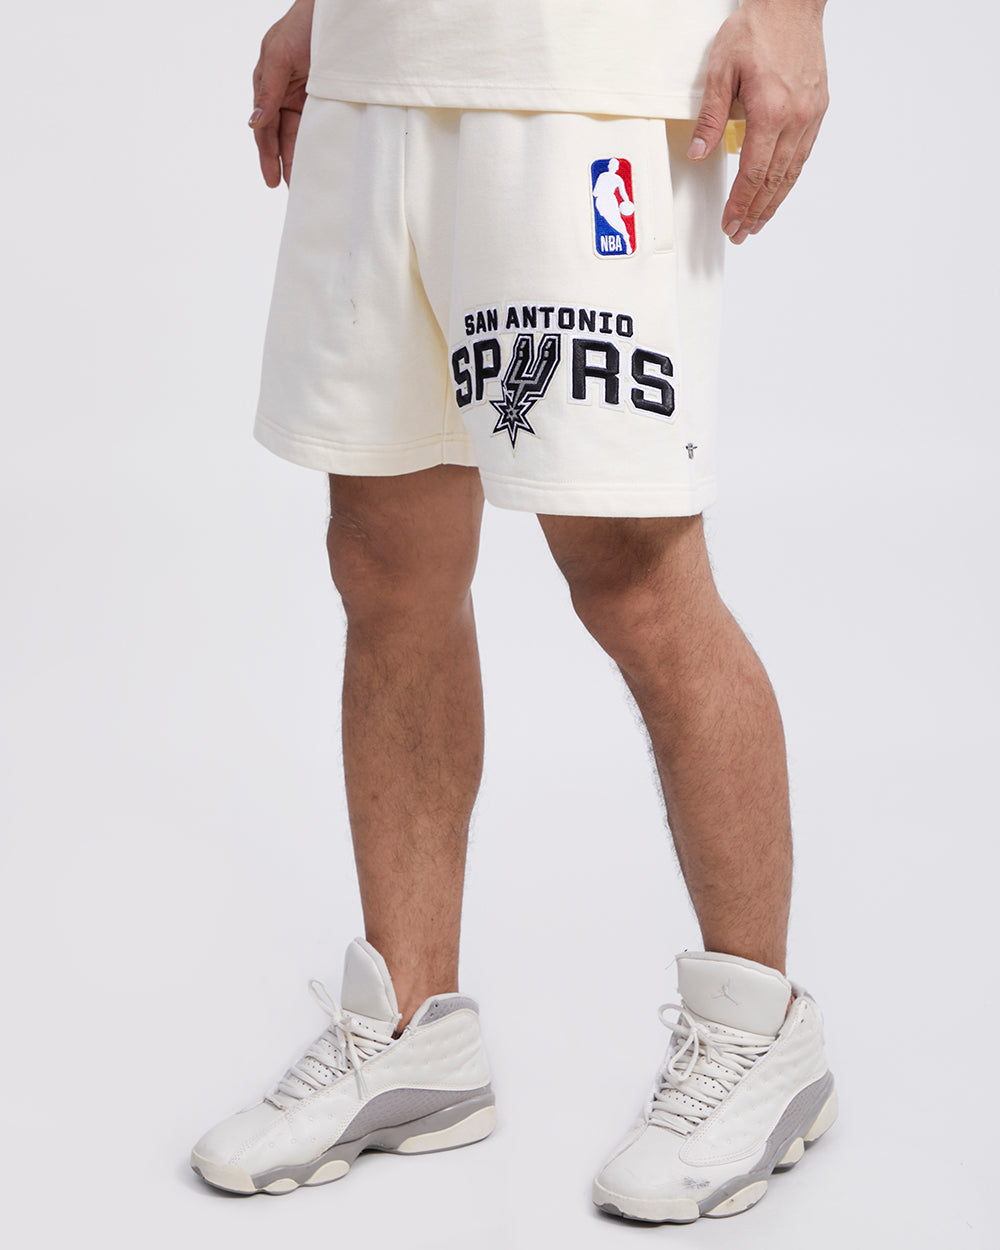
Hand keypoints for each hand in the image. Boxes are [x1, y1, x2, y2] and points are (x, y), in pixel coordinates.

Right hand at [249, 0, 314, 187]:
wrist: (336, 10)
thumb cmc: (303, 25)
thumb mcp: (279, 55)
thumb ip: (268, 90)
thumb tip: (254, 122)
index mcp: (268, 85)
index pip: (265, 129)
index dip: (268, 156)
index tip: (273, 182)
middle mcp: (285, 93)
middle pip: (284, 137)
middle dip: (287, 164)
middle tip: (295, 191)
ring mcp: (307, 96)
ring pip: (302, 134)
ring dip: (304, 157)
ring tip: (310, 183)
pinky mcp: (327, 96)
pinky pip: (322, 124)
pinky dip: (321, 142)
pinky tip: (326, 160)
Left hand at [689, 0, 828, 243]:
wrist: (793, 2)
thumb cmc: (757, 27)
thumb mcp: (721, 69)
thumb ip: (711, 115)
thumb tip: (699, 152)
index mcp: (770, 111)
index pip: (752, 173)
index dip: (740, 204)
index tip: (730, 223)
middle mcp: (796, 118)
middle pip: (773, 180)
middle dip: (755, 212)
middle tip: (741, 233)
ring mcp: (811, 115)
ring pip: (792, 172)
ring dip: (774, 202)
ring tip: (758, 222)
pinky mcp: (819, 108)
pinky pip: (803, 154)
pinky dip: (789, 178)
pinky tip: (778, 190)